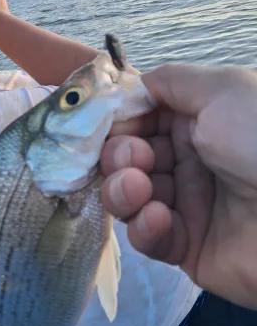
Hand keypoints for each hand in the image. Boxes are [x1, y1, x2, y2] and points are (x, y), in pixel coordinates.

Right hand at [100, 63, 256, 309]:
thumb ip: (170, 80)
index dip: (114, 123)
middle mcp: (185, 160)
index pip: (135, 121)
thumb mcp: (224, 89)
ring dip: (121, 190)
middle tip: (132, 158)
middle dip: (117, 156)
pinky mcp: (184, 245)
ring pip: (126, 196)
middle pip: (124, 157)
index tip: (101, 126)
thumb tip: (131, 88)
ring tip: (138, 188)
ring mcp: (183, 204)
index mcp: (193, 123)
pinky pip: (147, 236)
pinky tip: (160, 219)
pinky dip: (144, 226)